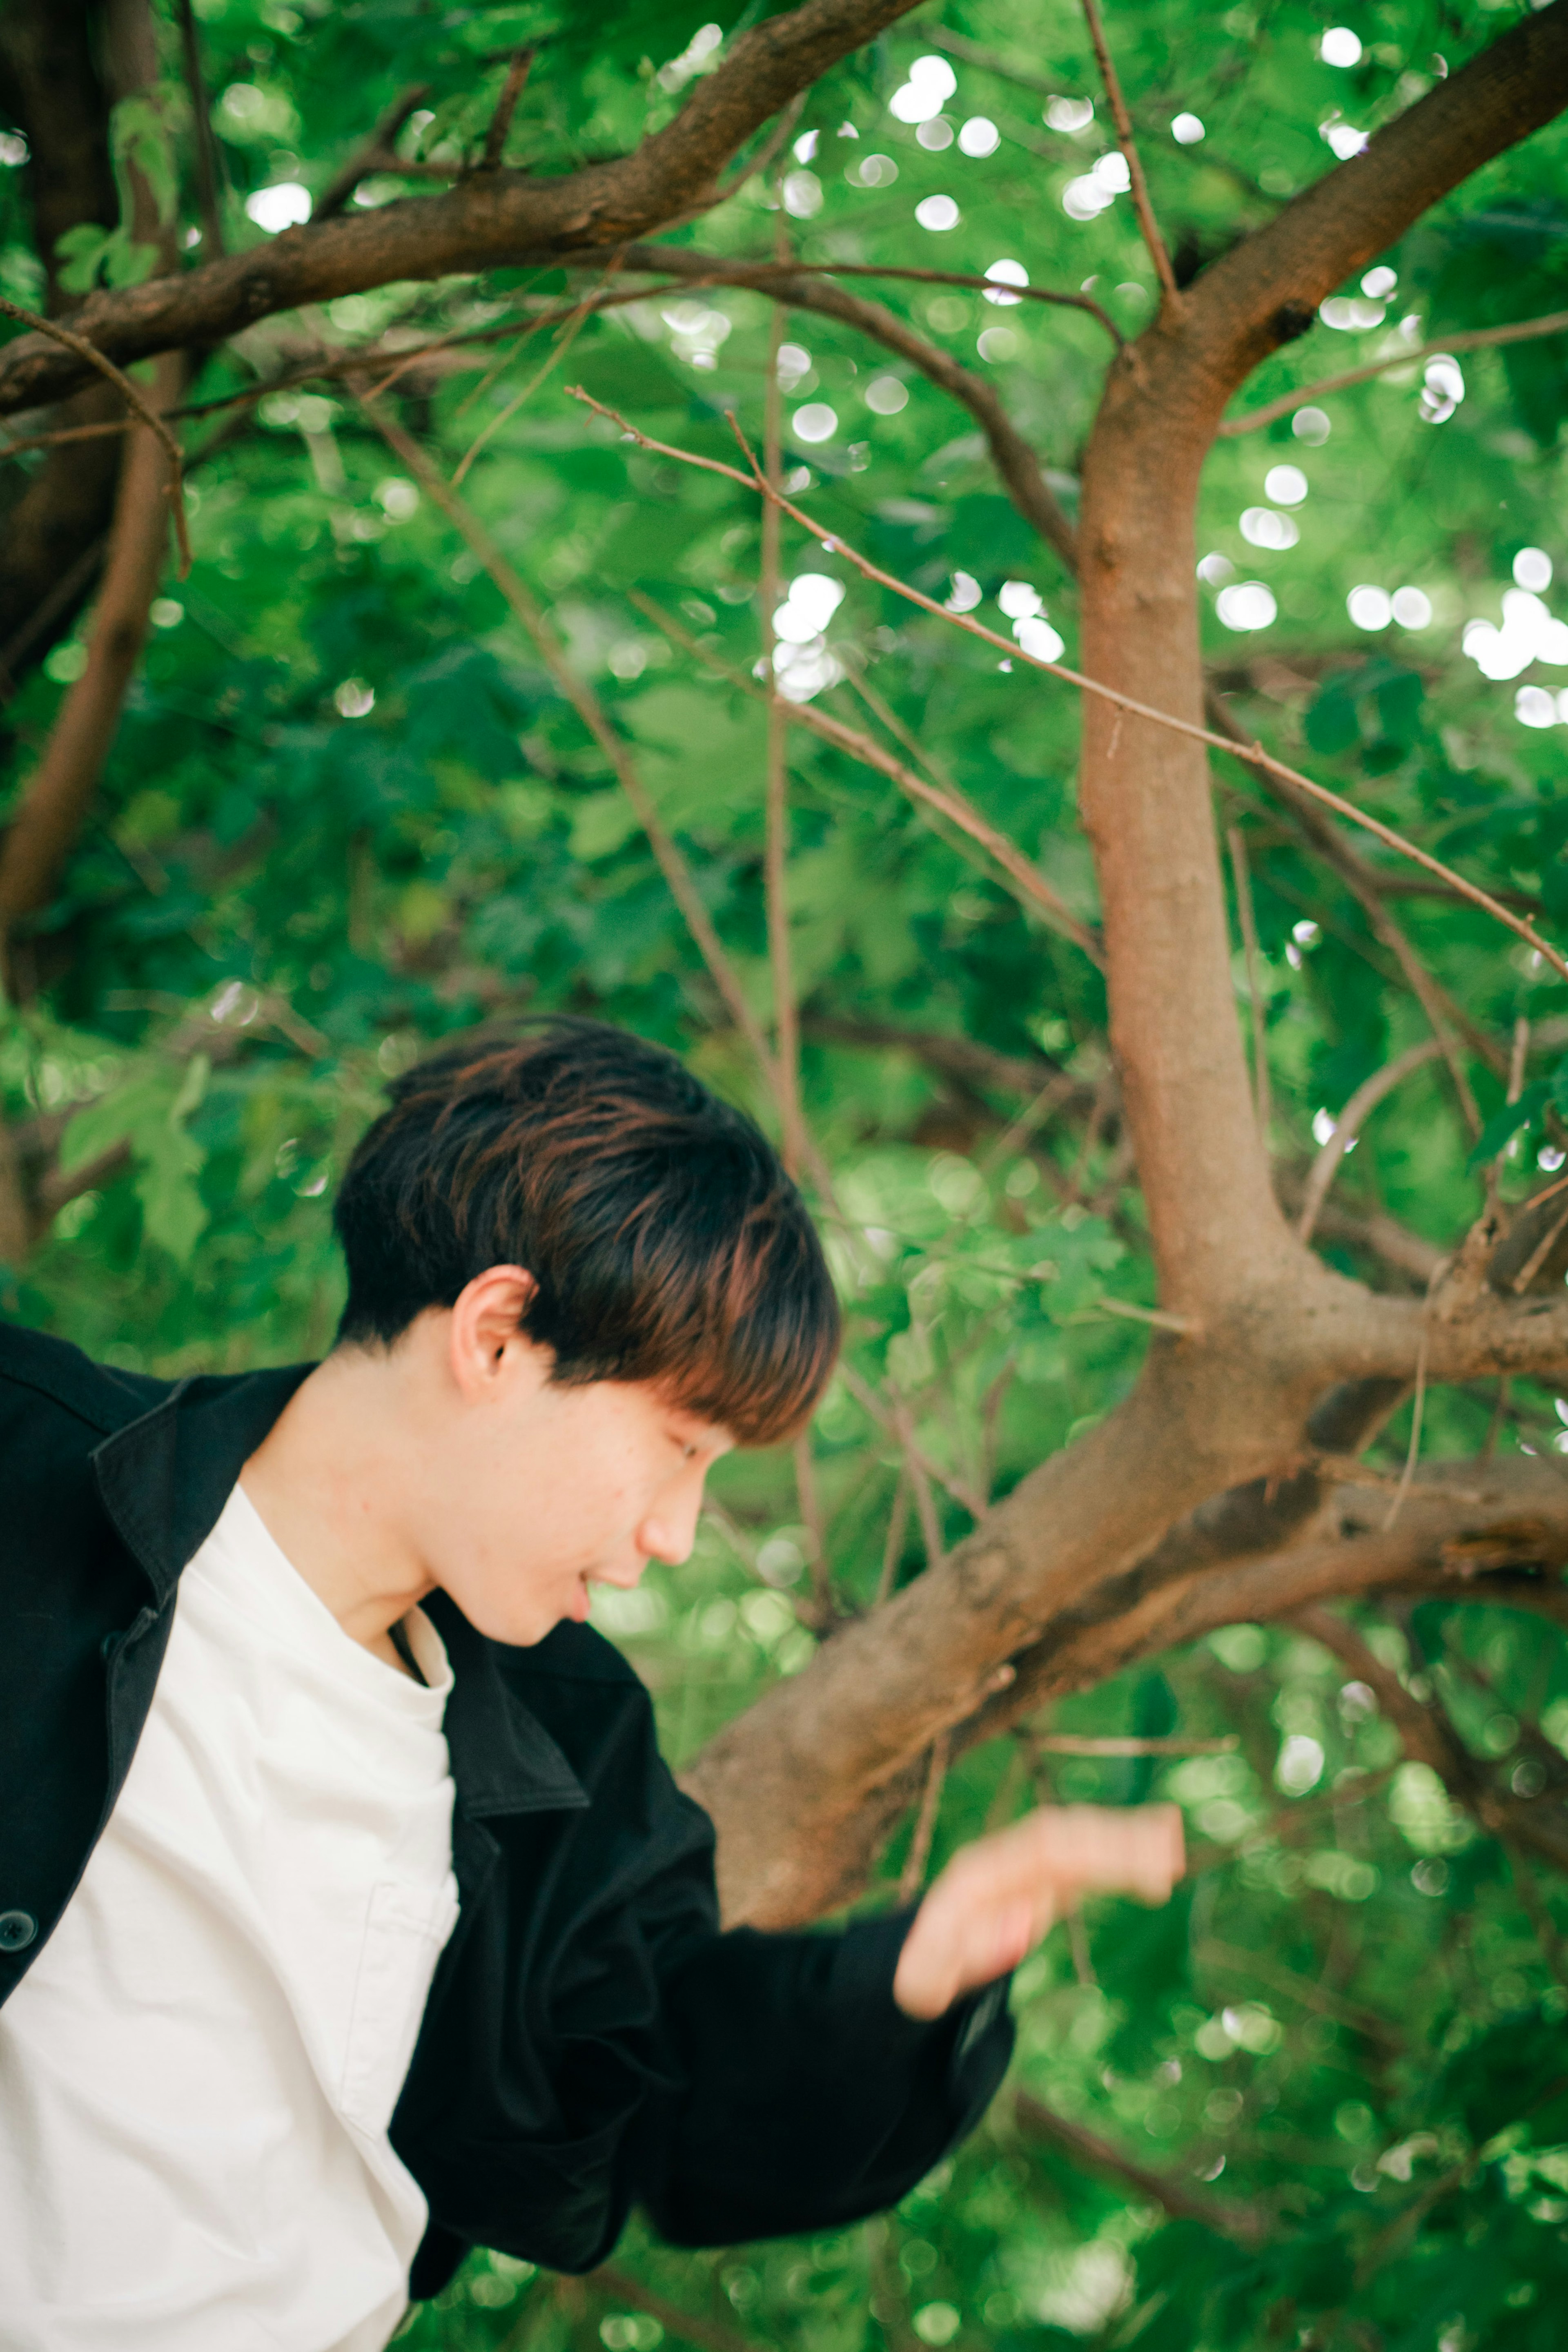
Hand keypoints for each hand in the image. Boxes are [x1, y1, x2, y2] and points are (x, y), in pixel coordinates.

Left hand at [891, 1802, 1184, 2019]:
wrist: (930, 1950)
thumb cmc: (927, 1971)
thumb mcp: (922, 1983)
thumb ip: (944, 1967)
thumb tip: (1014, 1935)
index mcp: (980, 1875)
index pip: (1030, 1855)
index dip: (1071, 1860)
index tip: (1110, 1883)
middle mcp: (1007, 1857)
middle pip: (1064, 1837)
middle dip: (1111, 1846)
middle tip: (1161, 1867)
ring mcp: (1031, 1861)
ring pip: (1084, 1835)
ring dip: (1127, 1838)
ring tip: (1172, 1849)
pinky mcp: (1051, 1873)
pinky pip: (1094, 1850)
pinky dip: (1128, 1842)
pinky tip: (1166, 1841)